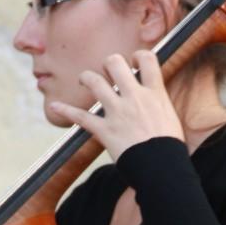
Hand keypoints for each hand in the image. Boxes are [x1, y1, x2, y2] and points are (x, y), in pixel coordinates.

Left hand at [50, 50, 184, 161]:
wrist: (162, 168)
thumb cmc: (170, 148)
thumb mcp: (170, 119)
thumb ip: (159, 105)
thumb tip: (154, 102)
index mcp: (155, 94)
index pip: (148, 59)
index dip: (139, 56)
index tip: (135, 62)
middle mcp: (135, 98)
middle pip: (115, 63)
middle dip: (109, 63)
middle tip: (108, 71)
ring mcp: (118, 112)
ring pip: (94, 81)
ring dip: (87, 77)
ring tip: (84, 80)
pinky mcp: (105, 130)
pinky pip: (80, 117)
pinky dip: (65, 111)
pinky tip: (54, 106)